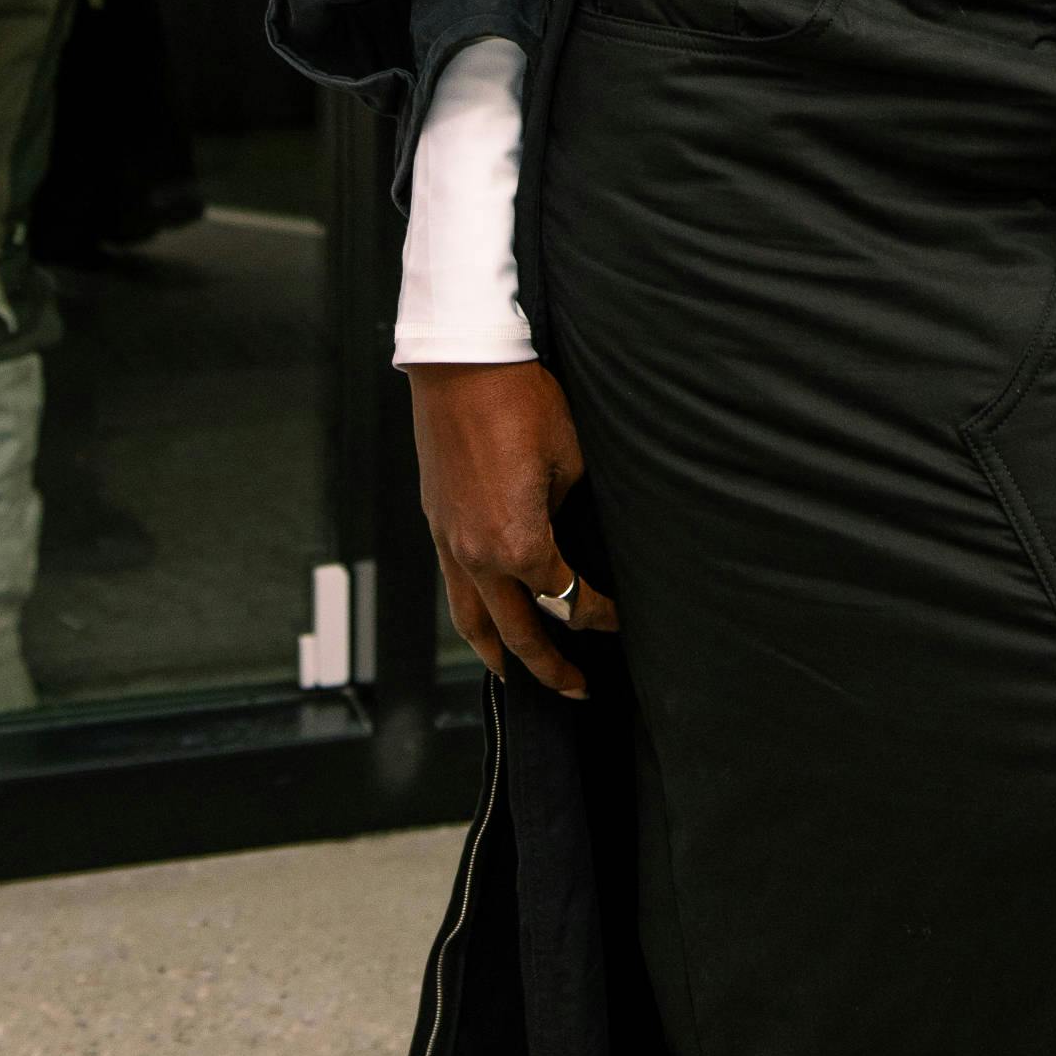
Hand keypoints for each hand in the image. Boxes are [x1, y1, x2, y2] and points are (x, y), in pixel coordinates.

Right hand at [406, 359, 618, 699]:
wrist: (460, 366)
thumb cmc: (522, 402)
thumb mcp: (568, 458)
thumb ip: (570, 509)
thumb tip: (573, 533)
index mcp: (518, 545)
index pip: (566, 599)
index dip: (598, 614)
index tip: (618, 620)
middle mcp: (478, 557)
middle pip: (516, 630)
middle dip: (548, 665)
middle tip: (576, 689)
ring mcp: (450, 544)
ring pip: (472, 620)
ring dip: (498, 653)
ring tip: (517, 676)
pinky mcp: (437, 525)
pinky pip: (454, 587)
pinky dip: (471, 615)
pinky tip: (485, 617)